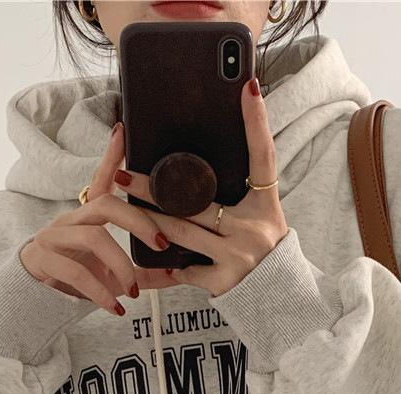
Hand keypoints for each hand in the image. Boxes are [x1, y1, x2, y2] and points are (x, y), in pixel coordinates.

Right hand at [19, 122, 177, 316]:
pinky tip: (116, 308)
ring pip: (94, 238)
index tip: (123, 130)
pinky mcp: (44, 260)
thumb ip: (142, 274)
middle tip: (161, 243)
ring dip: (121, 265)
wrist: (31, 298)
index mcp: (86, 217)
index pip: (101, 182)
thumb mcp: (111, 275)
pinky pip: (77, 272)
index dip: (111, 157)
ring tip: (133, 291)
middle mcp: (70, 220)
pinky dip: (101, 293)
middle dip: (138, 221)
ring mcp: (54, 237)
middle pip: (107, 205)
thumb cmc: (74, 280)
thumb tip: (176, 273)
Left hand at [110, 77, 288, 297]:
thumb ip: (236, 197)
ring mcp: (240, 255)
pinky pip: (186, 271)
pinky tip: (146, 270)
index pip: (263, 155)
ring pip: (181, 233)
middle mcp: (254, 226)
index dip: (257, 121)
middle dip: (154, 188)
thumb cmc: (263, 252)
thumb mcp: (261, 219)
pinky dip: (166, 271)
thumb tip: (198, 172)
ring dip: (147, 223)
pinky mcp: (226, 281)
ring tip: (119, 209)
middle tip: (122, 174)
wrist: (282, 299)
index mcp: (266, 204)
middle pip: (195, 200)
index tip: (247, 87)